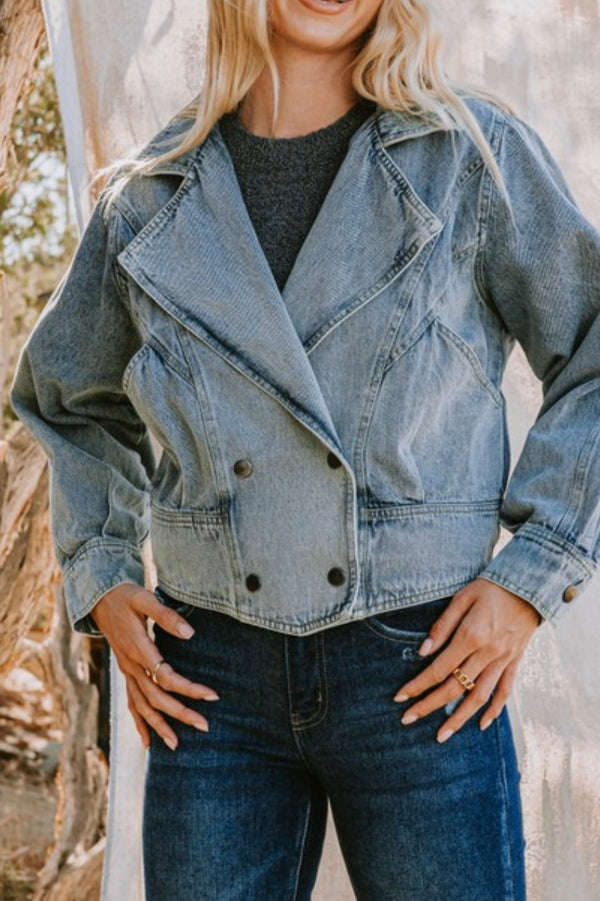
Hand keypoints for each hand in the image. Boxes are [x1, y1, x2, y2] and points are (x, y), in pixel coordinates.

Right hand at [89, 582, 219, 750]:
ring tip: (177, 745)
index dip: (189, 688)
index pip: (166, 676)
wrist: (99, 598)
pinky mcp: (125, 673)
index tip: (212, 696)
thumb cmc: (126, 596)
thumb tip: (190, 633)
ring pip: (142, 706)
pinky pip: (131, 703)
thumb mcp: (145, 599)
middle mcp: (131, 665)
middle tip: (205, 726)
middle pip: (156, 698)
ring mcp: (126, 672)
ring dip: (160, 726)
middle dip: (180, 714)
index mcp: (138, 648)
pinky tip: (148, 742)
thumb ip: (167, 616)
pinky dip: (140, 723)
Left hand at [393, 578, 541, 742]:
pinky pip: (505, 691)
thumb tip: (422, 651)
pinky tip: (482, 724)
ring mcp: (503, 660)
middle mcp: (487, 654)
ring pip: (479, 697)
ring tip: (441, 735)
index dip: (417, 685)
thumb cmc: (491, 587)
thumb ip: (442, 626)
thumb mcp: (462, 598)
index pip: (438, 669)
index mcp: (471, 637)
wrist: (529, 585)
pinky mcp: (515, 662)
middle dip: (429, 706)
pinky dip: (494, 710)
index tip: (400, 697)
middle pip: (454, 688)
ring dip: (459, 718)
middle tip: (408, 719)